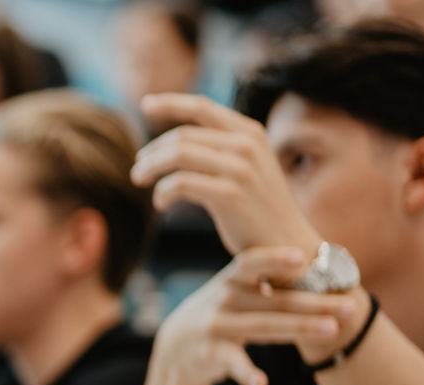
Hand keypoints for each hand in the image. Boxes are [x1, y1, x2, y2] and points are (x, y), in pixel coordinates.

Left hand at [133, 94, 322, 255]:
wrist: (285, 242)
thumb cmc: (258, 207)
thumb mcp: (247, 166)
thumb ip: (221, 148)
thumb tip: (176, 141)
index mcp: (250, 132)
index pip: (202, 107)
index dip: (170, 103)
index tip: (145, 104)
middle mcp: (247, 145)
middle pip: (182, 136)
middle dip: (152, 152)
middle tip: (138, 169)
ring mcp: (240, 168)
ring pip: (178, 154)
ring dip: (150, 168)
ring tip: (140, 180)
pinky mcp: (229, 194)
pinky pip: (179, 183)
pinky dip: (162, 192)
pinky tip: (160, 203)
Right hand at [150, 247, 360, 384]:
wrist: (176, 345)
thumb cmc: (223, 311)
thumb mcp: (237, 289)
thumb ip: (270, 277)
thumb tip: (327, 264)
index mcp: (232, 279)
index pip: (252, 264)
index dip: (274, 260)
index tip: (301, 258)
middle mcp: (224, 299)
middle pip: (275, 301)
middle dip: (314, 304)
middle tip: (350, 307)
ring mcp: (216, 326)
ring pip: (263, 327)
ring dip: (298, 329)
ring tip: (331, 331)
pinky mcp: (210, 354)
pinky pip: (232, 364)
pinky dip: (247, 375)